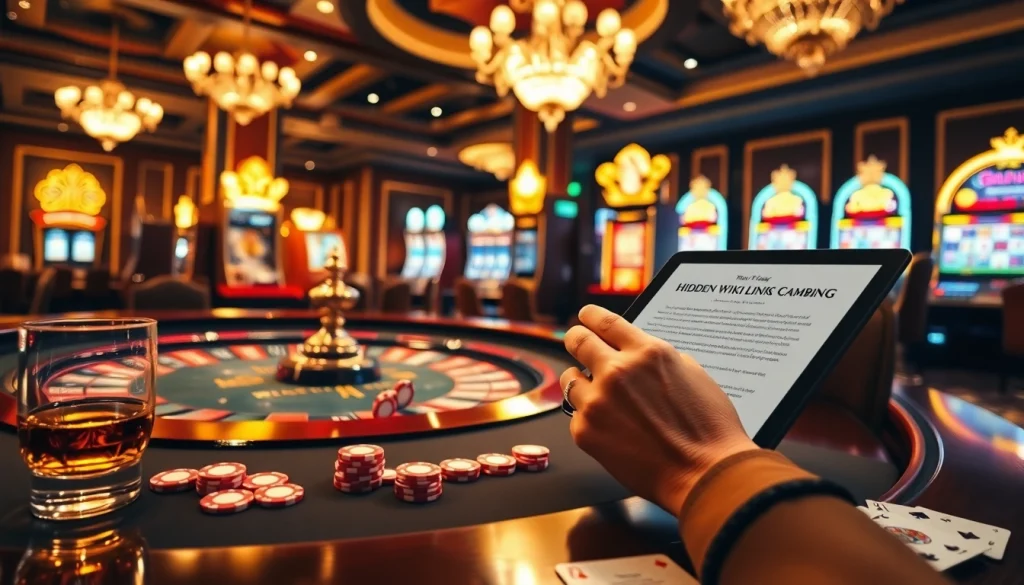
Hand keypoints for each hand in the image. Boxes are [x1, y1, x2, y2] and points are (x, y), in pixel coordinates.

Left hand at [561, 305, 757, 515]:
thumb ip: (659, 360)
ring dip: (581, 382)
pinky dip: (589, 418)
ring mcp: (598, 402)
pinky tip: (611, 429)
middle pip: (577, 341)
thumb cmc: (709, 430)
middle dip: (576, 339)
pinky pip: (577, 416)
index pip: (605, 322)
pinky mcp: (586, 431)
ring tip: (598, 395)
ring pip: (570, 379)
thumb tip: (640, 355)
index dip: (590, 316)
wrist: (705, 474)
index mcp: (648, 353)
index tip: (585, 316)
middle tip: (577, 342)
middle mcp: (618, 372)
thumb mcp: (693, 375)